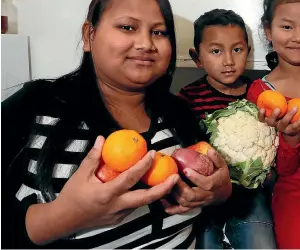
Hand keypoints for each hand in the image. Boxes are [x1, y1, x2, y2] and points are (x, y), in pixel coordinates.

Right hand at [28, 136, 177, 243]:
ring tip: (165, 179)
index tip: (153, 153)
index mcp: (107, 194)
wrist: (63, 221)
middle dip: (164, 188)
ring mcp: (119, 215)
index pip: (130, 178)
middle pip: (146, 198)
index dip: (143, 165)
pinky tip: (146, 186)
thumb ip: (93, 157)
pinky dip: (142, 197)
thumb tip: (101, 139)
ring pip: (141, 203)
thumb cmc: (71, 197)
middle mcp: (116, 206)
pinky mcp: (118, 219)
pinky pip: (133, 207)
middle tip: (175, 177)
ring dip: (154, 192)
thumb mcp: (80, 175)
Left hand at [162, 148, 231, 214]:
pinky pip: (182, 210)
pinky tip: (163, 202)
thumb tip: (209, 150)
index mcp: (215, 184)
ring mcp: (200, 202)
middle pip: (192, 196)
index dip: (195, 178)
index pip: (206, 183)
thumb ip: (216, 158)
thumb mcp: (222, 166)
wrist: (223, 193)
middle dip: (180, 188)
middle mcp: (207, 195)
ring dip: (175, 196)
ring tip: (167, 186)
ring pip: (186, 203)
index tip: (186, 170)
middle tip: (172, 178)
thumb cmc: (221, 176)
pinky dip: (172, 208)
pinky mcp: (194, 206)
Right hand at [258, 106, 299, 136]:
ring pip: (284, 123)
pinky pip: (294, 126)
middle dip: (273, 115)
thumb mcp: (280, 108)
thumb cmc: (284, 114)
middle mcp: (274, 124)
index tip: (262, 109)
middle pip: (271, 122)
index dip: (261, 115)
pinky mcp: (290, 131)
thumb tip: (276, 91)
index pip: (262, 119)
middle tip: (278, 109)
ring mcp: (282, 128)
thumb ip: (278, 102)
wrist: (292, 129)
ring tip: (296, 108)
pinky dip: (298, 121)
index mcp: (270, 119)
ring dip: (289, 115)